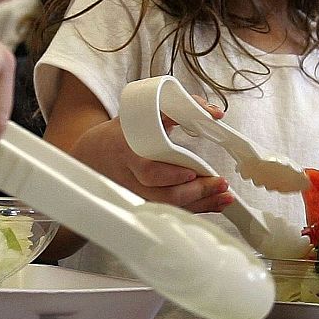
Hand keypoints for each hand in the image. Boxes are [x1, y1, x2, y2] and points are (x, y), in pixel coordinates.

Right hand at [69, 116, 233, 212]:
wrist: (94, 154)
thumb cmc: (123, 132)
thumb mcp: (142, 113)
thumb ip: (178, 108)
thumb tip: (212, 113)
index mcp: (127, 152)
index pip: (148, 171)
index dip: (170, 175)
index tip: (191, 172)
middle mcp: (131, 178)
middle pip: (162, 194)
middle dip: (195, 192)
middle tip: (219, 183)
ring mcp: (137, 194)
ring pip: (169, 207)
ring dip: (200, 204)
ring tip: (225, 196)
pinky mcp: (145, 203)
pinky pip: (172, 210)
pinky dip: (195, 209)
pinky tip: (214, 203)